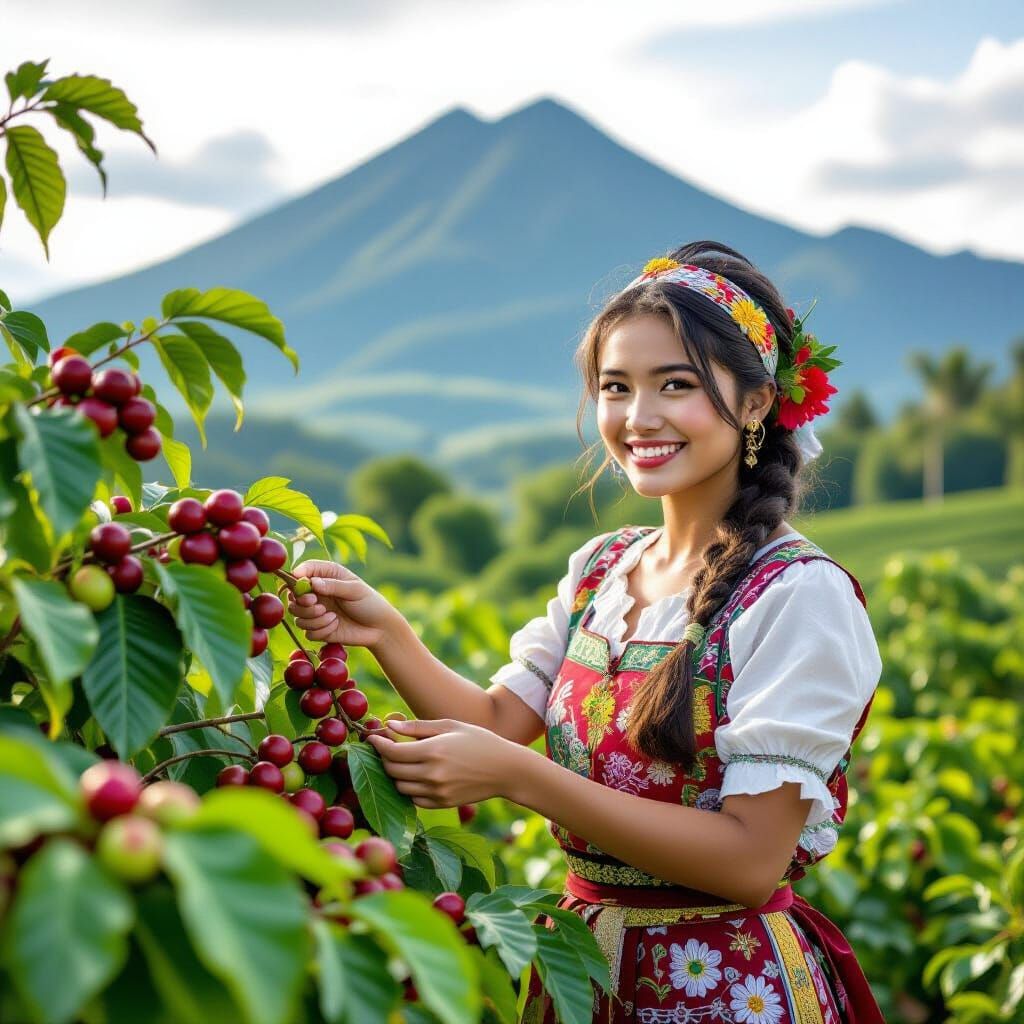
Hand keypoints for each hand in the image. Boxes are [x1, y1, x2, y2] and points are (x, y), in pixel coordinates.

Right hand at [288, 560, 399, 649]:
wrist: (379, 629)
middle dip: (302, 602)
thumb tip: (312, 583)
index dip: (297, 576)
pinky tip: (335, 625)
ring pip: (297, 615)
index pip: (304, 570)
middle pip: (293, 596)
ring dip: (312, 618)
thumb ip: (333, 585)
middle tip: (316, 604)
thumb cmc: (369, 603)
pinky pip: (307, 631)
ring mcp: (316, 611)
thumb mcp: (355, 590)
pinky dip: (320, 630)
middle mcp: (317, 593)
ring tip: (332, 617)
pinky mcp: (318, 629)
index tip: (302, 583)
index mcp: (326, 576)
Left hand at [365, 719, 520, 807]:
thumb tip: (390, 726)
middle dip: (384, 758)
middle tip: (386, 748)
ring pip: (399, 786)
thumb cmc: (479, 740)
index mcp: (433, 750)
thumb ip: (418, 727)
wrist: (506, 769)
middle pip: (391, 770)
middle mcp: (432, 774)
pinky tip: (415, 775)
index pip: (392, 752)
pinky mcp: (441, 804)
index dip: (378, 745)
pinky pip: (413, 798)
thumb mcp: (450, 726)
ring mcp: (437, 792)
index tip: (372, 738)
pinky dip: (408, 788)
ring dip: (395, 774)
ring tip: (401, 761)